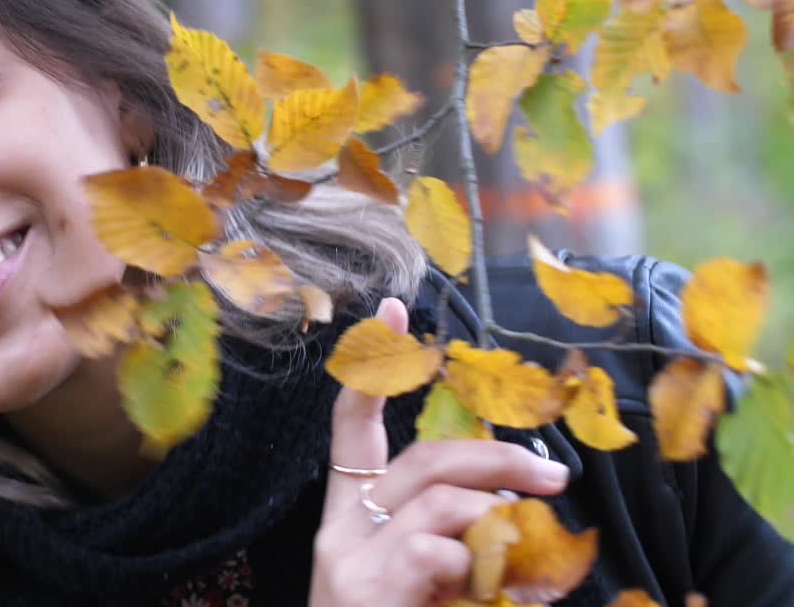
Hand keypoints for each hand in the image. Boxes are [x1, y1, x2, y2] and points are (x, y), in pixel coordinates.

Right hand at [308, 298, 571, 605]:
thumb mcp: (422, 587)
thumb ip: (450, 542)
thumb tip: (507, 502)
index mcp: (347, 524)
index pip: (352, 433)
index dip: (371, 371)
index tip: (395, 312)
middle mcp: (338, 534)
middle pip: (421, 461)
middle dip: (496, 457)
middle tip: (554, 478)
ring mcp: (348, 564)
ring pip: (439, 501)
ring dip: (500, 517)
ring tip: (527, 555)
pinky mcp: (363, 590)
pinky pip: (438, 552)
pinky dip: (478, 566)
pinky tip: (484, 595)